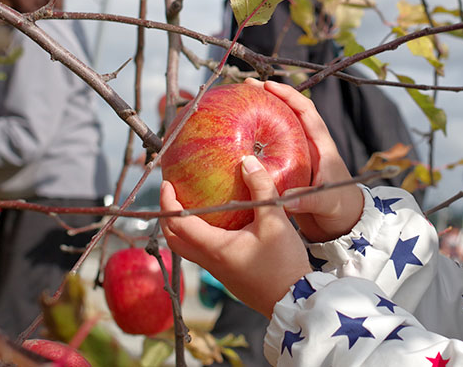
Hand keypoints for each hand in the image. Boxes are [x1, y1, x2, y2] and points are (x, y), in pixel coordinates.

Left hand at [160, 154, 311, 317]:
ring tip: (191, 205)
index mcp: (215, 248)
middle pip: (174, 240)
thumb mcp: (275, 220)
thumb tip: (248, 161)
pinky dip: (198, 236)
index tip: (168, 184)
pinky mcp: (228, 276)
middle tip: (173, 194)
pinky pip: (203, 253)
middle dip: (168, 216)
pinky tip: (216, 223)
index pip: (178, 224)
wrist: (295, 301)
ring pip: (187, 249)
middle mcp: (211, 261)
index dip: (168, 202)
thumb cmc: (284, 263)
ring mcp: (218, 271)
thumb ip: (261, 188)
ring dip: (182, 227)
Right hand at [250, 79, 363, 242]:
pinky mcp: (289, 166)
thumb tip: (284, 200)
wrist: (344, 222)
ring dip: (261, 112)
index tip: (268, 86)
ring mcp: (299, 154)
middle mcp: (310, 145)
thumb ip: (308, 200)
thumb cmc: (341, 208)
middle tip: (246, 85)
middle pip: (289, 111)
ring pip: (278, 125)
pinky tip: (237, 137)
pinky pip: (271, 146)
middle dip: (270, 95)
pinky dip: (256, 137)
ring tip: (238, 102)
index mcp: (322, 146)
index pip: (306, 111)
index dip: (289, 95)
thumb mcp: (327, 202)